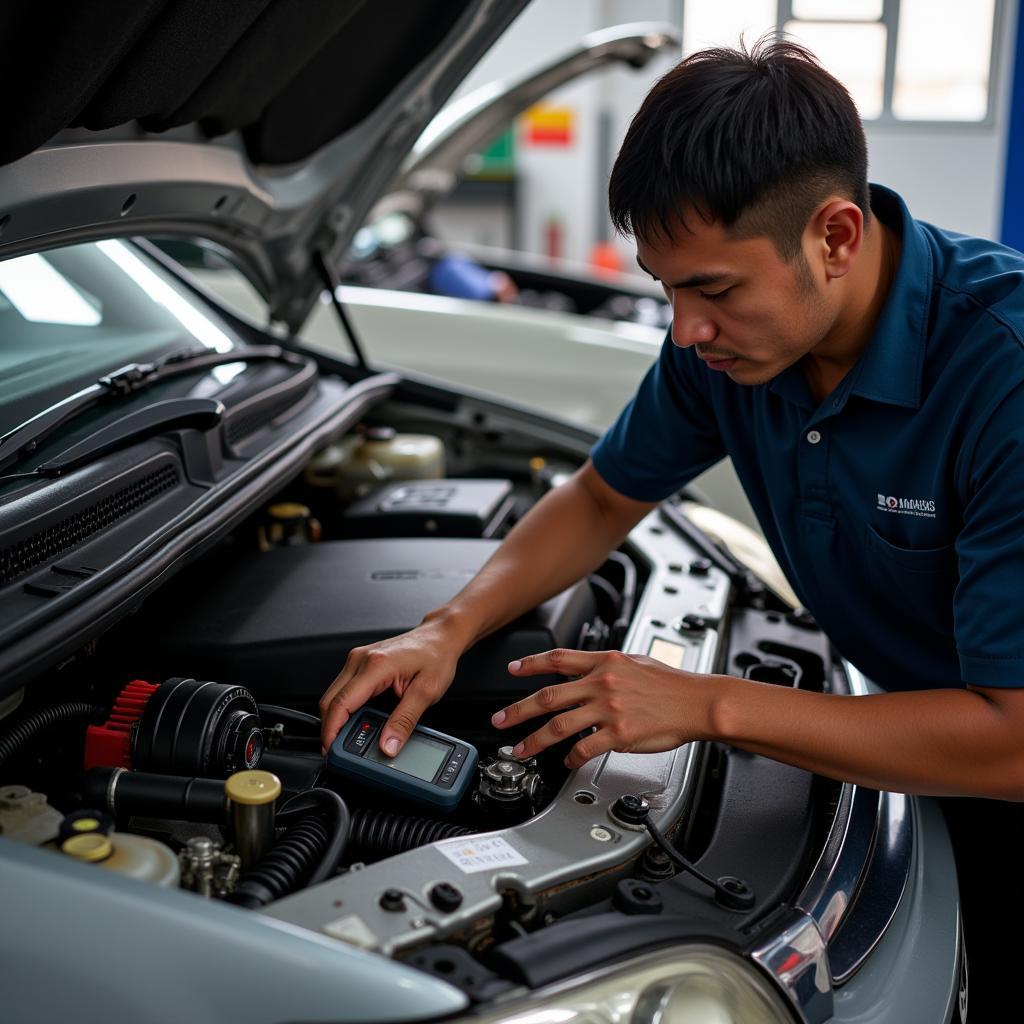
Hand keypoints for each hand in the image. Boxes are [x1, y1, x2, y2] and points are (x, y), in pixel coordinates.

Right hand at [319, 621, 461, 755]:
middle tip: (339, 751)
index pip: (340, 704)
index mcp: (375, 666)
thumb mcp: (427, 692)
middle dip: (330, 728)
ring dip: (337, 718)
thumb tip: (388, 745)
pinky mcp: (360, 662)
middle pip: (330, 700)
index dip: (331, 731)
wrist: (440, 637)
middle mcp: (361, 659)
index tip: (331, 750)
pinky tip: (357, 719)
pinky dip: (344, 707)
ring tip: (350, 738)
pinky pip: (343, 689)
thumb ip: (405, 721)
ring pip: (334, 695)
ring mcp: (358, 659)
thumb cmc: (436, 656)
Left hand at [490, 648, 717, 767]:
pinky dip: (571, 757)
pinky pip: (585, 748)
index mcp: (604, 661)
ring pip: (559, 726)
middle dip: (517, 710)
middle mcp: (602, 683)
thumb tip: (586, 669)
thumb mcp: (634, 661)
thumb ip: (606, 665)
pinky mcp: (618, 734)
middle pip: (548, 696)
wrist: (697, 702)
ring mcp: (608, 709)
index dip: (530, 664)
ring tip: (521, 750)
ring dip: (534, 740)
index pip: (557, 659)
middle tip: (499, 720)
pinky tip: (566, 762)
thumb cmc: (672, 684)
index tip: (512, 670)